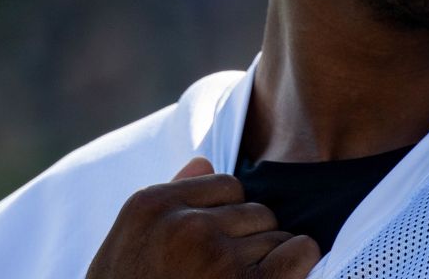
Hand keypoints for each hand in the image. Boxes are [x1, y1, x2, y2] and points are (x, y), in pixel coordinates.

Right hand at [86, 157, 319, 278]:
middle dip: (249, 241)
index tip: (215, 250)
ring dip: (267, 261)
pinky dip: (298, 266)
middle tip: (224, 276)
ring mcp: (217, 255)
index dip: (229, 219)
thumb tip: (204, 161)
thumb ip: (169, 202)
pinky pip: (301, 251)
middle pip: (256, 210)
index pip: (227, 186)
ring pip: (276, 235)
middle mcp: (186, 226)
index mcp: (152, 206)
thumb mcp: (128, 246)